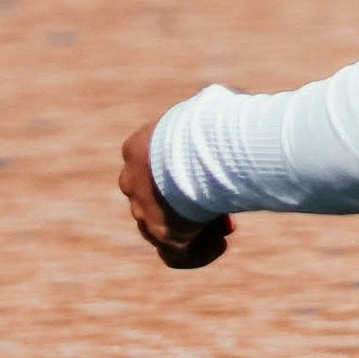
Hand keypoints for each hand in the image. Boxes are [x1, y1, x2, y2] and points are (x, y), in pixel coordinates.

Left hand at [119, 113, 230, 273]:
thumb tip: (222, 101)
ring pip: (168, 229)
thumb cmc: (208, 124)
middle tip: (221, 204)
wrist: (197, 151)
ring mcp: (144, 211)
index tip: (213, 174)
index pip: (154, 167)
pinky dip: (199, 254)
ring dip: (198, 230)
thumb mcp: (208, 105)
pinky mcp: (161, 235)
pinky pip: (177, 256)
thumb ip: (209, 109)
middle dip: (191, 204)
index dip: (186, 174)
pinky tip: (220, 245)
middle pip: (160, 200)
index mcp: (137, 149)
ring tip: (225, 226)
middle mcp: (133, 182)